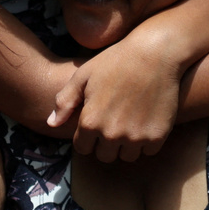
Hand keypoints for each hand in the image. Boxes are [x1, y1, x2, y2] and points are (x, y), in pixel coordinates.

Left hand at [48, 27, 185, 163]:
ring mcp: (135, 137)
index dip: (88, 137)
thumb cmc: (116, 61)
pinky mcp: (157, 136)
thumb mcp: (84, 75)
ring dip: (126, 145)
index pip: (83, 148)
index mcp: (90, 122)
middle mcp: (111, 134)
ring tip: (130, 123)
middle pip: (104, 156)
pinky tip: (146, 121)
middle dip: (106, 143)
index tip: (97, 124)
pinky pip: (148, 151)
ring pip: (126, 156)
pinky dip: (147, 141)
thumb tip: (51, 124)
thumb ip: (65, 101)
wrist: (155, 53)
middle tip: (114, 123)